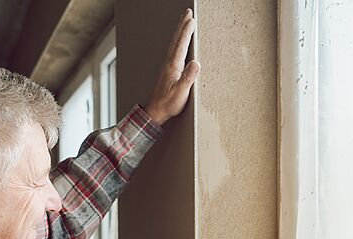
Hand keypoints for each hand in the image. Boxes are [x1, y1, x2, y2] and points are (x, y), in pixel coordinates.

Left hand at [143, 8, 199, 124]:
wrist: (156, 111)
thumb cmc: (168, 104)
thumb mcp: (181, 92)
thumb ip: (188, 78)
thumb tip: (196, 63)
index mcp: (173, 66)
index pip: (181, 45)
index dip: (187, 31)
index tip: (192, 19)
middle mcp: (169, 63)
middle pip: (176, 40)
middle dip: (182, 25)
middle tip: (187, 13)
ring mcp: (168, 66)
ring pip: (174, 44)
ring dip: (180, 32)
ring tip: (185, 23)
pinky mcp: (169, 71)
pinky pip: (174, 51)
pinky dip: (178, 42)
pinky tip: (180, 43)